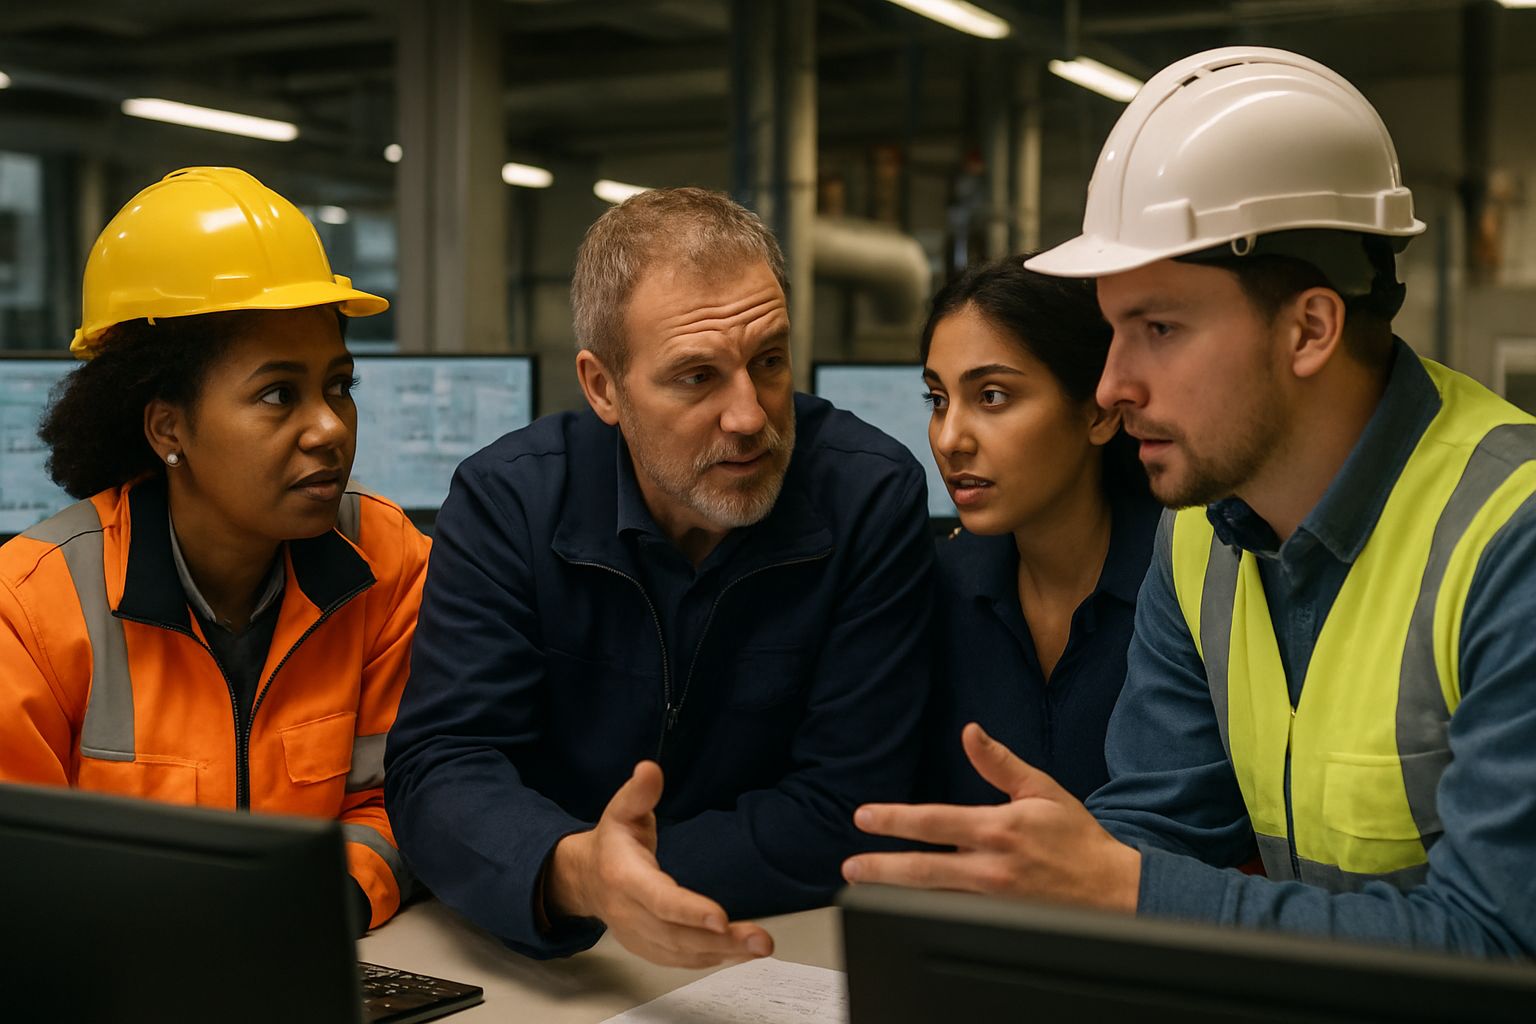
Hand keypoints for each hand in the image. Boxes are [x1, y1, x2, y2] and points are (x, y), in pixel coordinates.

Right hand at [546, 760, 774, 966]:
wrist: (587, 879)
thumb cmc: (612, 842)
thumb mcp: (621, 810)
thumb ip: (639, 792)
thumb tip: (650, 769)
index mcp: (625, 878)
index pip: (658, 899)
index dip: (688, 911)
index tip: (720, 918)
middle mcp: (630, 913)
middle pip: (677, 934)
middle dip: (721, 940)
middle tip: (761, 940)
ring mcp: (638, 936)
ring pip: (683, 953)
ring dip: (724, 953)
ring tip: (760, 947)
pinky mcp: (649, 949)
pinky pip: (682, 961)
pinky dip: (713, 959)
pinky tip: (740, 954)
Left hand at [841, 723, 1140, 911]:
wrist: (1114, 890)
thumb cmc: (1076, 838)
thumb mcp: (1040, 789)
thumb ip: (999, 763)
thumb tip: (970, 732)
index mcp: (998, 828)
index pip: (934, 822)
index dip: (895, 819)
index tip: (864, 817)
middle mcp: (992, 867)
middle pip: (923, 870)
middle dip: (881, 868)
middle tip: (851, 866)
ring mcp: (994, 900)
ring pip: (933, 897)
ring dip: (895, 893)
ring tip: (864, 888)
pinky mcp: (1000, 922)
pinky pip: (956, 917)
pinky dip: (928, 912)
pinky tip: (903, 910)